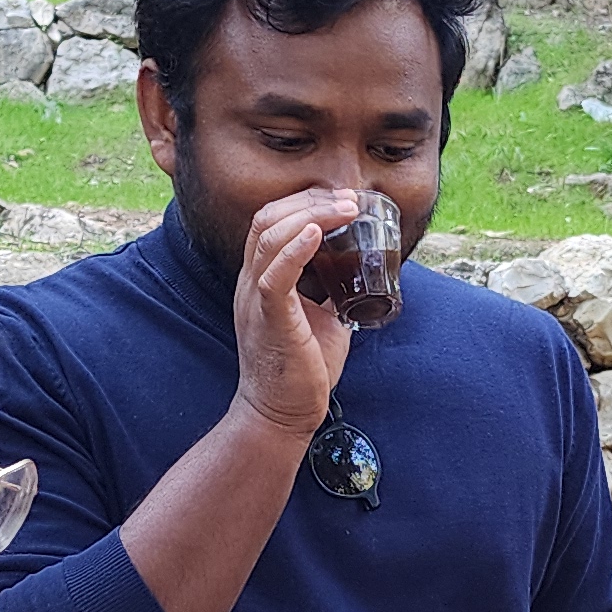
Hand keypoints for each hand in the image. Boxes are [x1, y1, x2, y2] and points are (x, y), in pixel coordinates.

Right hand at [229, 187, 358, 436]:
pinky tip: (317, 233)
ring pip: (271, 237)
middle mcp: (251, 282)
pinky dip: (296, 249)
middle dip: (310, 200)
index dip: (303, 202)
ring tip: (345, 208)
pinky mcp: (270, 320)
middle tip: (348, 198)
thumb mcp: (321, 318)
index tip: (340, 198)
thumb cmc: (302, 369)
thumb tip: (360, 275)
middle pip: (267, 219)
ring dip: (311, 215)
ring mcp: (256, 299)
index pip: (271, 222)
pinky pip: (275, 276)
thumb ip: (331, 293)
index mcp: (261, 279)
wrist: (283, 414)